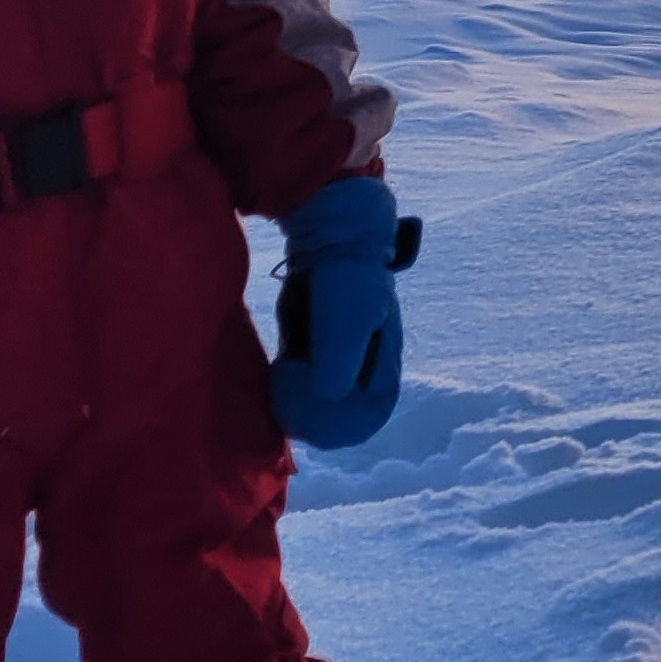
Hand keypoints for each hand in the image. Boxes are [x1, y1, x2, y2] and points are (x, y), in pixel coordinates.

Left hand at [271, 175, 419, 451]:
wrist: (331, 236)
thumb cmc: (349, 277)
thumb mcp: (351, 318)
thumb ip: (342, 360)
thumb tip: (327, 397)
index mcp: (382, 364)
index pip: (370, 415)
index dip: (343, 424)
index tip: (317, 412)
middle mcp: (361, 368)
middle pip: (342, 415)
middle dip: (316, 417)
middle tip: (291, 402)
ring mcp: (335, 359)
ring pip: (318, 403)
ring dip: (299, 405)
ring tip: (282, 384)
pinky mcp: (310, 350)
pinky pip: (300, 385)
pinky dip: (287, 388)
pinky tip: (277, 372)